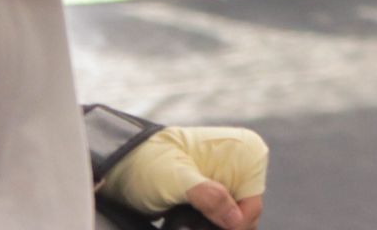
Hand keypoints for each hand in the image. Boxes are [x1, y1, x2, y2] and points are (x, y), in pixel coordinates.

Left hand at [100, 125, 267, 229]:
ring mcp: (231, 176)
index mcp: (247, 153)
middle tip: (192, 226)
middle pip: (243, 213)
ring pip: (231, 218)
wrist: (124, 164)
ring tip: (185, 222)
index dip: (232, 227)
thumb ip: (210, 197)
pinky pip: (220, 215)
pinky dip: (206, 224)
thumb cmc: (150, 165)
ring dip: (212, 226)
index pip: (252, 207)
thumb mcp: (178, 181)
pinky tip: (186, 221)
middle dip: (220, 226)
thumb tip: (236, 222)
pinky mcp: (216, 188)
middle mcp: (245, 163)